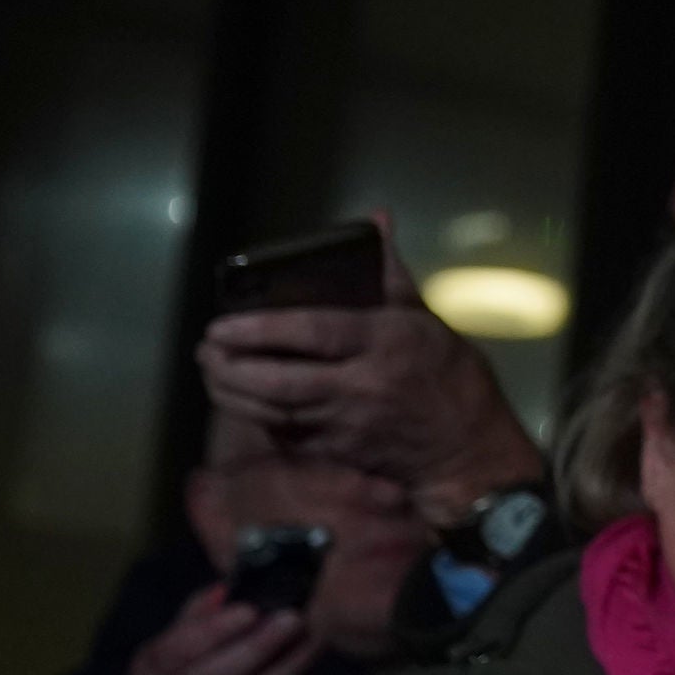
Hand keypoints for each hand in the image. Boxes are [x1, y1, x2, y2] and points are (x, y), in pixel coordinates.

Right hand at [123, 585, 316, 674]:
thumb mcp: (165, 656)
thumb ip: (195, 620)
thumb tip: (227, 587)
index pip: (179, 650)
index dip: (217, 629)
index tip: (253, 608)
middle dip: (259, 647)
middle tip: (295, 619)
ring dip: (286, 671)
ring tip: (314, 643)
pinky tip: (309, 673)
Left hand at [196, 224, 541, 513]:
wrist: (467, 448)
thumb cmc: (451, 377)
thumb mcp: (426, 318)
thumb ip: (390, 273)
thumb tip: (377, 220)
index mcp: (386, 343)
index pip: (313, 332)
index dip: (261, 329)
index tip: (223, 323)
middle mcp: (362, 385)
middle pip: (279, 379)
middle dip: (231, 366)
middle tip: (207, 348)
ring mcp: (346, 424)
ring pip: (272, 411)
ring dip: (232, 394)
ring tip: (212, 372)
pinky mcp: (338, 454)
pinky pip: (286, 436)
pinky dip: (258, 418)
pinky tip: (242, 401)